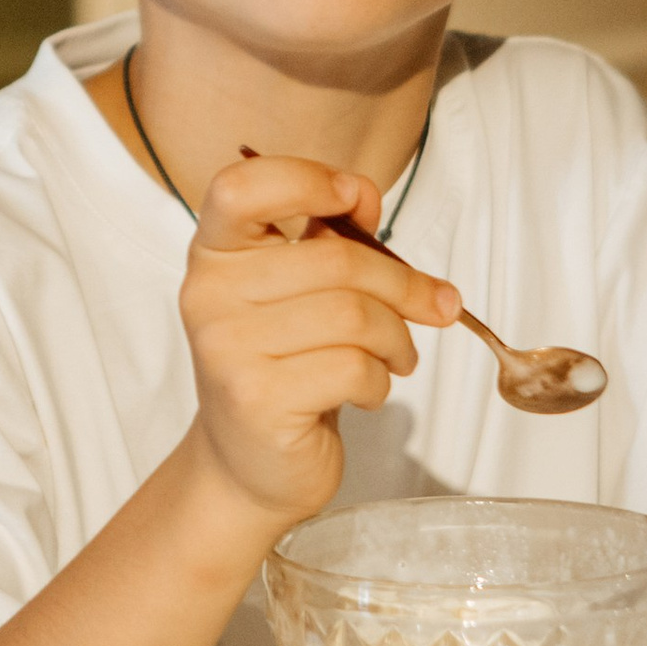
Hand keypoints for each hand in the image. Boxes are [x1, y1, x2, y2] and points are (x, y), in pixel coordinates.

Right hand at [179, 151, 459, 532]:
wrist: (248, 466)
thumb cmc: (283, 369)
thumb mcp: (301, 295)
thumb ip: (329, 238)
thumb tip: (364, 195)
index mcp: (215, 255)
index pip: (242, 187)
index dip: (306, 179)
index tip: (354, 198)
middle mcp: (209, 296)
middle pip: (334, 258)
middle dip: (404, 284)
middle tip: (436, 306)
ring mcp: (227, 350)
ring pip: (355, 316)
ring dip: (398, 339)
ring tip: (397, 358)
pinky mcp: (257, 400)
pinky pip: (354, 369)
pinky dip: (380, 381)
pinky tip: (367, 391)